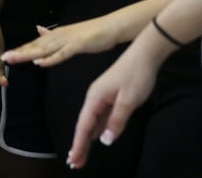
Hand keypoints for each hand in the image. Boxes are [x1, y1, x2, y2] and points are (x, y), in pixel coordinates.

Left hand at [0, 18, 117, 66]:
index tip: (5, 55)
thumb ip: (51, 34)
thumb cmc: (91, 32)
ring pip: (44, 50)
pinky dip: (51, 59)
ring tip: (14, 59)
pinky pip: (62, 54)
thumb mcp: (67, 33)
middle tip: (3, 57)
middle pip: (35, 46)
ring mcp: (67, 40)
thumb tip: (38, 29)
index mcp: (54, 35)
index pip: (34, 44)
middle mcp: (57, 36)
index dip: (20, 50)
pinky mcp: (78, 45)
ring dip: (28, 55)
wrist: (110, 26)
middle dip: (19, 52)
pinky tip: (40, 63)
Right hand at [67, 42, 160, 168]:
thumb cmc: (135, 76)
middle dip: (79, 144)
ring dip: (87, 138)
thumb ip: (116, 122)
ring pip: (92, 122)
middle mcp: (94, 98)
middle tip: (75, 163)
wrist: (143, 56)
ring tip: (82, 155)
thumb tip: (104, 140)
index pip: (84, 125)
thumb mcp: (128, 101)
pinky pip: (100, 117)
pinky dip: (96, 129)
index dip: (79, 143)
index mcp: (95, 98)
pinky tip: (95, 138)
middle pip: (84, 125)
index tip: (74, 158)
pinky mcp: (110, 97)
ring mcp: (101, 97)